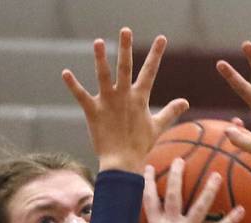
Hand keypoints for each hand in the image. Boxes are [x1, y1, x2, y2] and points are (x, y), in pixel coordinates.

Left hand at [62, 27, 188, 172]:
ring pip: (103, 76)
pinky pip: (81, 96)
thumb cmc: (139, 146)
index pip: (150, 72)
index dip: (156, 54)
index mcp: (139, 98)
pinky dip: (73, 85)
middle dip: (126, 48)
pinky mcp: (93, 112)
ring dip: (100, 59)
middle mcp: (123, 96)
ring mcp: (108, 103)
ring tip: (97, 42)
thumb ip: (170, 111)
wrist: (123, 164)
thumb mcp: (157, 126)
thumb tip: (185, 101)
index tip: (161, 38)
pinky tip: (65, 73)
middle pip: (125, 67)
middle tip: (125, 30)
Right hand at [140, 158, 244, 222]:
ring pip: (200, 207)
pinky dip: (231, 219)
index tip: (149, 167)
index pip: (149, 200)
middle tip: (180, 160)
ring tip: (216, 175)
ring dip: (209, 190)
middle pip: (174, 196)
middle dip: (177, 175)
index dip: (148, 183)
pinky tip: (242, 210)